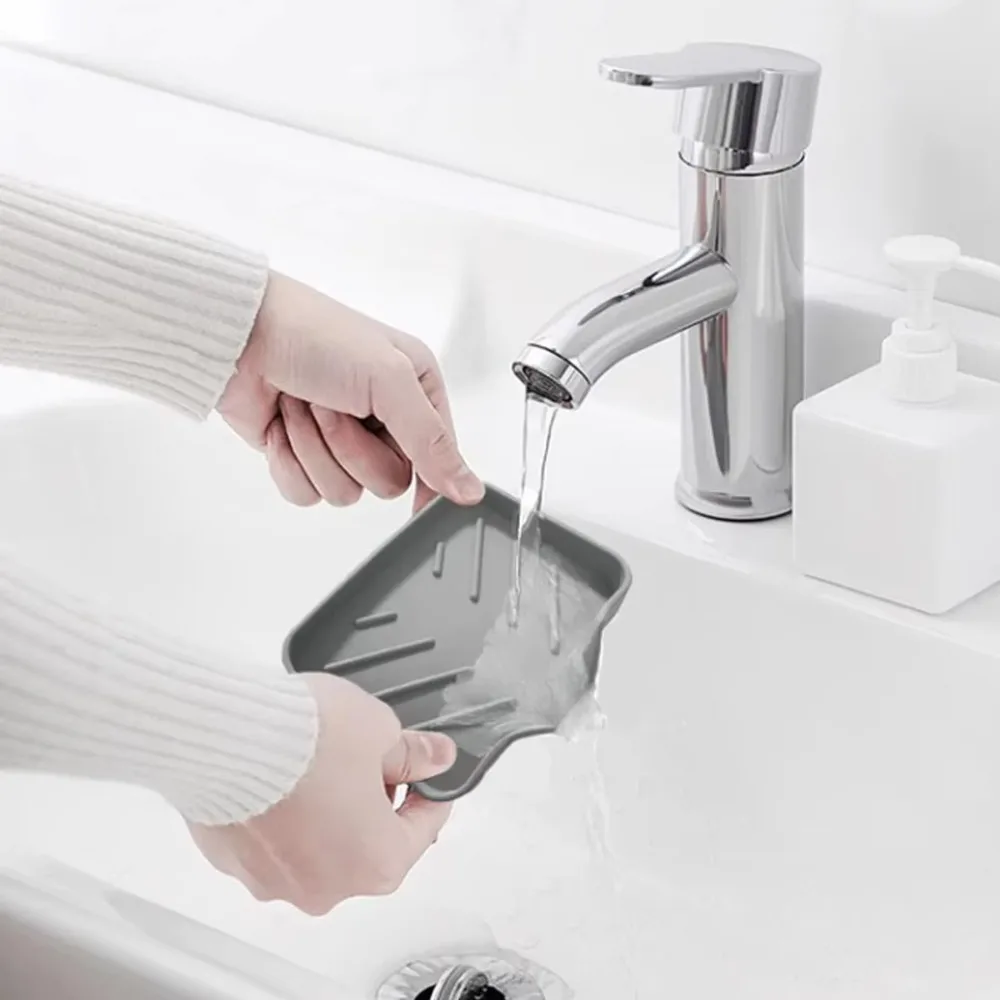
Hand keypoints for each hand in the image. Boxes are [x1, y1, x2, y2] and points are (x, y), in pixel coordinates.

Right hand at [188, 673, 456, 913]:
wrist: (224, 734)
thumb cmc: (307, 738)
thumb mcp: (379, 729)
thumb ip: (412, 752)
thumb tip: (435, 758)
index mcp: (377, 862)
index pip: (423, 828)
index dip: (429, 790)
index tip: (424, 767)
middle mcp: (326, 887)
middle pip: (367, 843)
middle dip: (374, 800)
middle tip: (370, 755)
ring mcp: (273, 882)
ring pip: (317, 845)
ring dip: (326, 811)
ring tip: (318, 760)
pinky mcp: (232, 863)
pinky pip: (271, 841)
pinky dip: (282, 814)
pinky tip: (279, 774)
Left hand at [218, 272, 483, 510]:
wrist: (239, 336)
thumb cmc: (313, 334)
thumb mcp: (389, 380)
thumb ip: (433, 441)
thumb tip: (470, 489)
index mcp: (415, 392)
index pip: (439, 459)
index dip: (429, 479)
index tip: (419, 503)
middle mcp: (383, 419)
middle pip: (388, 482)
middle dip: (352, 448)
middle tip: (334, 405)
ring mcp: (341, 440)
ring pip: (346, 492)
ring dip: (316, 450)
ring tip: (304, 405)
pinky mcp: (303, 455)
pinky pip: (307, 494)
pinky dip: (289, 462)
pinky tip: (282, 425)